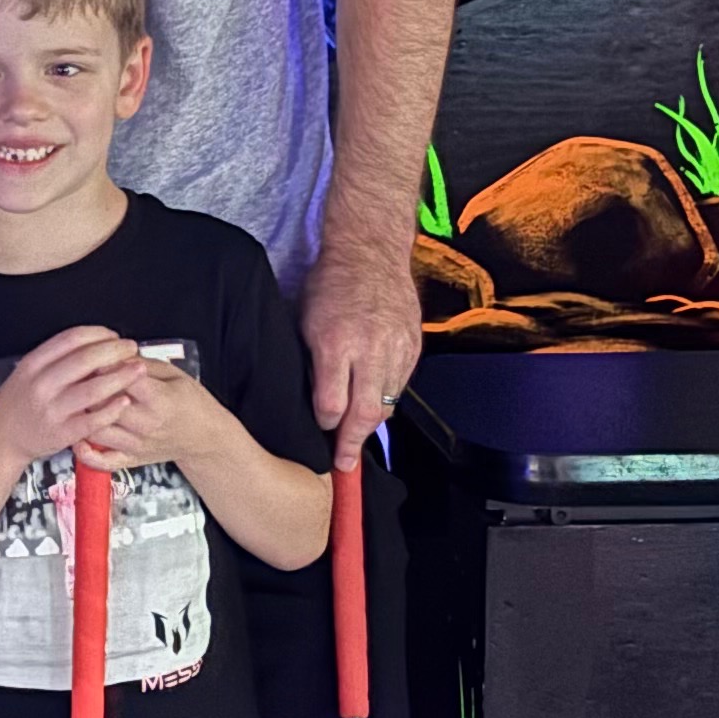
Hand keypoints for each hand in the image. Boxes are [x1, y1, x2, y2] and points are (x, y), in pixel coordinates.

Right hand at [0, 325, 143, 479]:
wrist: (1, 438)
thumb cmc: (20, 402)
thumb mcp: (28, 372)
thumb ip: (56, 358)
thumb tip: (95, 343)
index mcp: (33, 364)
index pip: (71, 339)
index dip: (98, 334)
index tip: (113, 335)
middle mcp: (41, 385)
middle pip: (85, 360)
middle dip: (115, 351)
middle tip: (132, 348)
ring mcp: (51, 410)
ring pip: (92, 390)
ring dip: (120, 377)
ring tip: (138, 370)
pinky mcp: (61, 433)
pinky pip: (92, 420)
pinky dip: (111, 410)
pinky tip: (125, 401)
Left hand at [87, 349, 213, 474]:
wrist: (204, 437)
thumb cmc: (189, 400)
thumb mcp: (174, 374)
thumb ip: (143, 363)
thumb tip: (113, 353)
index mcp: (160, 400)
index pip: (124, 380)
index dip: (106, 365)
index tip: (96, 354)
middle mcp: (146, 425)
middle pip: (104, 404)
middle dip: (89, 388)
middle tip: (80, 376)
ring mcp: (136, 446)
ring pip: (96, 431)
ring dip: (83, 415)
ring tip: (78, 401)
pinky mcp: (130, 460)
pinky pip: (101, 462)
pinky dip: (85, 453)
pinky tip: (77, 437)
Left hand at [301, 244, 422, 471]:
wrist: (371, 252)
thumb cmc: (329, 284)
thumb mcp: (304, 322)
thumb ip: (311, 363)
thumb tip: (313, 403)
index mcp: (336, 343)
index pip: (332, 404)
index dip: (325, 424)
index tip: (321, 428)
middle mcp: (370, 349)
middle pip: (366, 414)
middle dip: (352, 444)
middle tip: (343, 465)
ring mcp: (397, 348)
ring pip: (387, 403)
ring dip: (371, 424)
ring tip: (356, 436)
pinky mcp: (414, 346)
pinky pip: (401, 385)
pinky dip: (387, 398)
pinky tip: (374, 402)